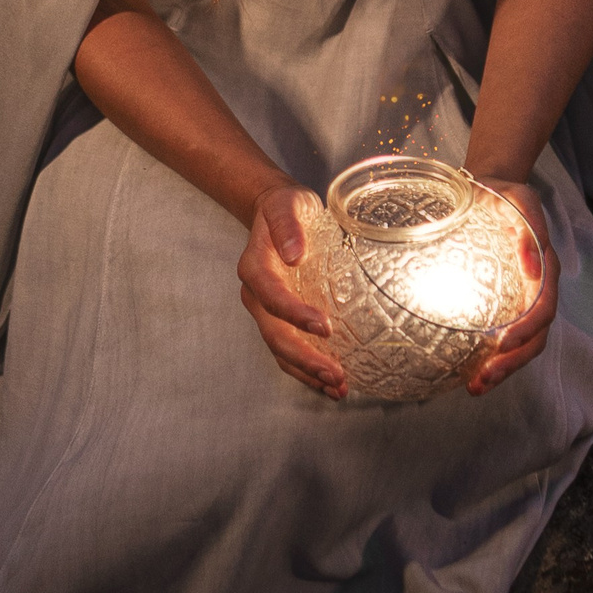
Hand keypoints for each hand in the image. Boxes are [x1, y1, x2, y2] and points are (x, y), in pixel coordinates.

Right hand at [239, 180, 346, 399]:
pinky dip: (308, 371)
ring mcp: (266, 312)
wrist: (276, 214)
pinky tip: (331, 383)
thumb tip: (294, 252)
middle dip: (304, 358)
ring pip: (281, 350)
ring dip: (307, 373)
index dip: (294, 315)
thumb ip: (287, 224)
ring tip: (338, 388)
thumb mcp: (287, 204)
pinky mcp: (280, 321)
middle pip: (275, 334)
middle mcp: (256, 295)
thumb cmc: (285, 207)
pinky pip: (290, 351)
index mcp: (255, 267)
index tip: (324, 327)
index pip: (271, 296)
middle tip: (335, 374)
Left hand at [465, 178, 557, 397]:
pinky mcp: (501, 304)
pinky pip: (499, 336)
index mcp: (545, 269)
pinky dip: (487, 357)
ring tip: (474, 387)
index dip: (527, 331)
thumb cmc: (502, 193)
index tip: (503, 343)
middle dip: (511, 364)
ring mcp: (520, 300)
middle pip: (533, 339)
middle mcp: (537, 290)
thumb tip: (533, 264)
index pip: (543, 310)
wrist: (488, 189)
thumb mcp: (519, 198)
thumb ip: (529, 227)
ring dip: (500, 369)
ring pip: (520, 345)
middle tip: (481, 381)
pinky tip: (465, 371)